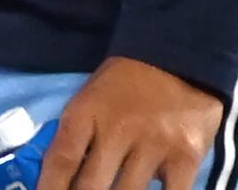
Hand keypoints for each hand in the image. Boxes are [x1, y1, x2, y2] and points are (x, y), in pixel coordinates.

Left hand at [34, 57, 222, 189]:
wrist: (178, 60)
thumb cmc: (125, 83)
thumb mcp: (89, 100)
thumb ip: (78, 136)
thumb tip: (63, 179)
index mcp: (85, 112)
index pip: (61, 160)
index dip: (50, 188)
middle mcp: (117, 130)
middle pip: (91, 185)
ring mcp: (154, 145)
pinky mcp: (187, 157)